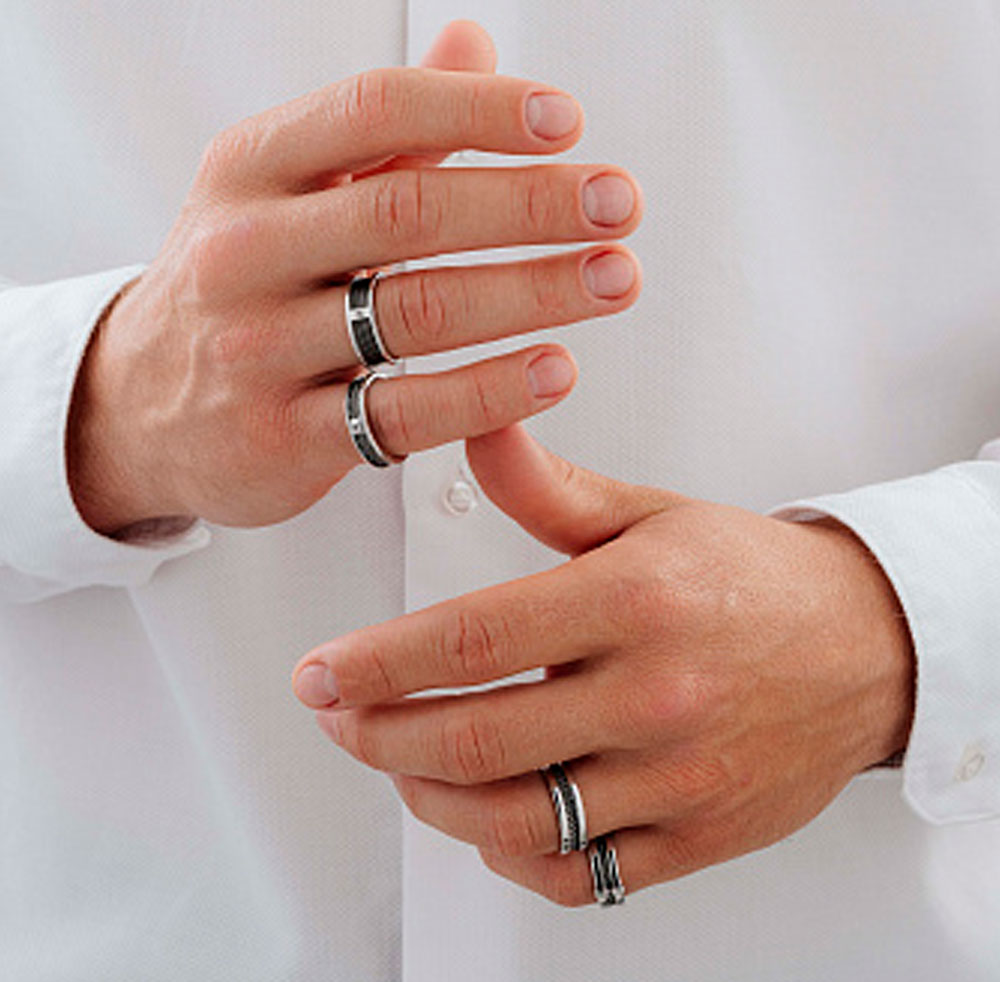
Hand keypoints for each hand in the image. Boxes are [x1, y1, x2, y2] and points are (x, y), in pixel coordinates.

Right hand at [67, 20, 641, 534]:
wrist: (141, 407)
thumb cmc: (234, 286)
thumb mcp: (279, 190)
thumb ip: (381, 130)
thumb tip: (472, 44)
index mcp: (252, 170)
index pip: (374, 113)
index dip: (478, 112)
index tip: (566, 123)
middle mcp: (248, 252)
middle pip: (408, 213)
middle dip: (529, 205)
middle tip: (618, 205)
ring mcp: (261, 350)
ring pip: (415, 313)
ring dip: (531, 293)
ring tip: (614, 280)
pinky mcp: (286, 438)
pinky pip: (403, 412)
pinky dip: (488, 392)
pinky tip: (555, 372)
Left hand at [292, 423, 914, 905]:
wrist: (865, 647)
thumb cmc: (749, 579)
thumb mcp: (647, 514)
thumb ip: (545, 484)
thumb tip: (472, 430)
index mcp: (633, 603)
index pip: (470, 640)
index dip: (375, 663)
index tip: (318, 675)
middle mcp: (654, 697)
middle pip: (473, 741)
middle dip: (377, 736)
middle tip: (337, 720)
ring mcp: (675, 778)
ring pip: (512, 819)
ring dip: (427, 799)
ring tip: (395, 763)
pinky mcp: (694, 836)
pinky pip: (576, 873)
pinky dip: (508, 853)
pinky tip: (484, 818)